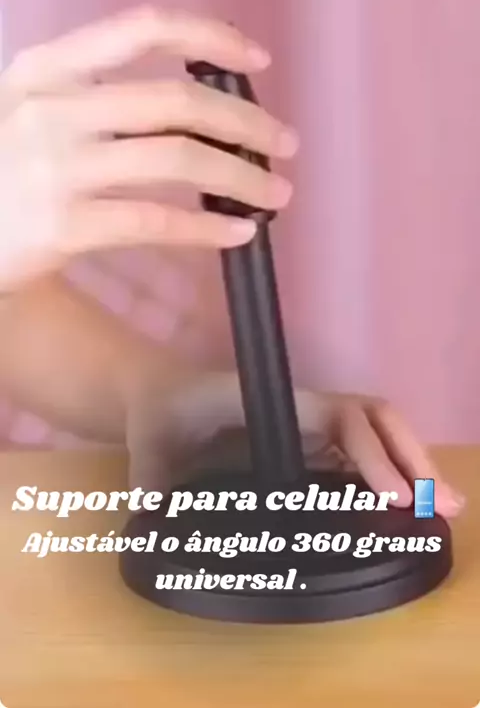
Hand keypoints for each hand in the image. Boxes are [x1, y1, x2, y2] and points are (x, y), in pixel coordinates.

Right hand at [0, 7, 296, 291]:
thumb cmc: (3, 173)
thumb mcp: (30, 111)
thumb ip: (94, 98)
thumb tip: (196, 108)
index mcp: (45, 69)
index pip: (141, 28)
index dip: (209, 36)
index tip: (257, 59)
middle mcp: (51, 108)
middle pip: (176, 100)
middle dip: (246, 121)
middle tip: (285, 143)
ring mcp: (56, 166)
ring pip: (177, 159)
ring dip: (241, 175)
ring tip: (276, 192)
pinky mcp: (63, 224)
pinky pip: (157, 221)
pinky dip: (208, 227)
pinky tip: (238, 232)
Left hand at [127, 370, 464, 519]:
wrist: (155, 391)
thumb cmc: (155, 413)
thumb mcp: (147, 449)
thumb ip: (151, 486)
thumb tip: (158, 529)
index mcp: (267, 401)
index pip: (335, 418)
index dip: (368, 454)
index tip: (394, 496)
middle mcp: (297, 405)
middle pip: (371, 415)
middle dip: (410, 456)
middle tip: (444, 504)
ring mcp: (304, 419)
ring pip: (372, 428)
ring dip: (409, 461)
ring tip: (441, 506)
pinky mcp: (305, 436)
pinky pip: (356, 446)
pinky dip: (387, 468)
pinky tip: (404, 500)